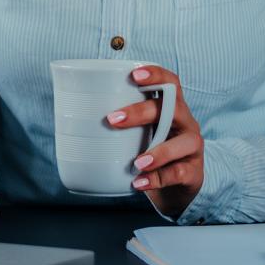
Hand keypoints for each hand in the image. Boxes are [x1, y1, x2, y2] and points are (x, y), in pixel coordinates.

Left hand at [106, 64, 203, 218]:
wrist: (176, 189)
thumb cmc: (150, 153)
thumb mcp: (139, 135)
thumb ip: (120, 124)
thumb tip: (71, 115)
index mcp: (171, 108)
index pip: (170, 83)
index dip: (155, 74)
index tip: (134, 75)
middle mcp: (186, 123)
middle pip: (171, 108)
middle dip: (142, 112)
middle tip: (113, 120)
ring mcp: (192, 147)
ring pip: (183, 142)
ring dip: (159, 151)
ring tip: (137, 162)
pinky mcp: (194, 172)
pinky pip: (179, 173)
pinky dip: (158, 179)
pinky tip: (140, 183)